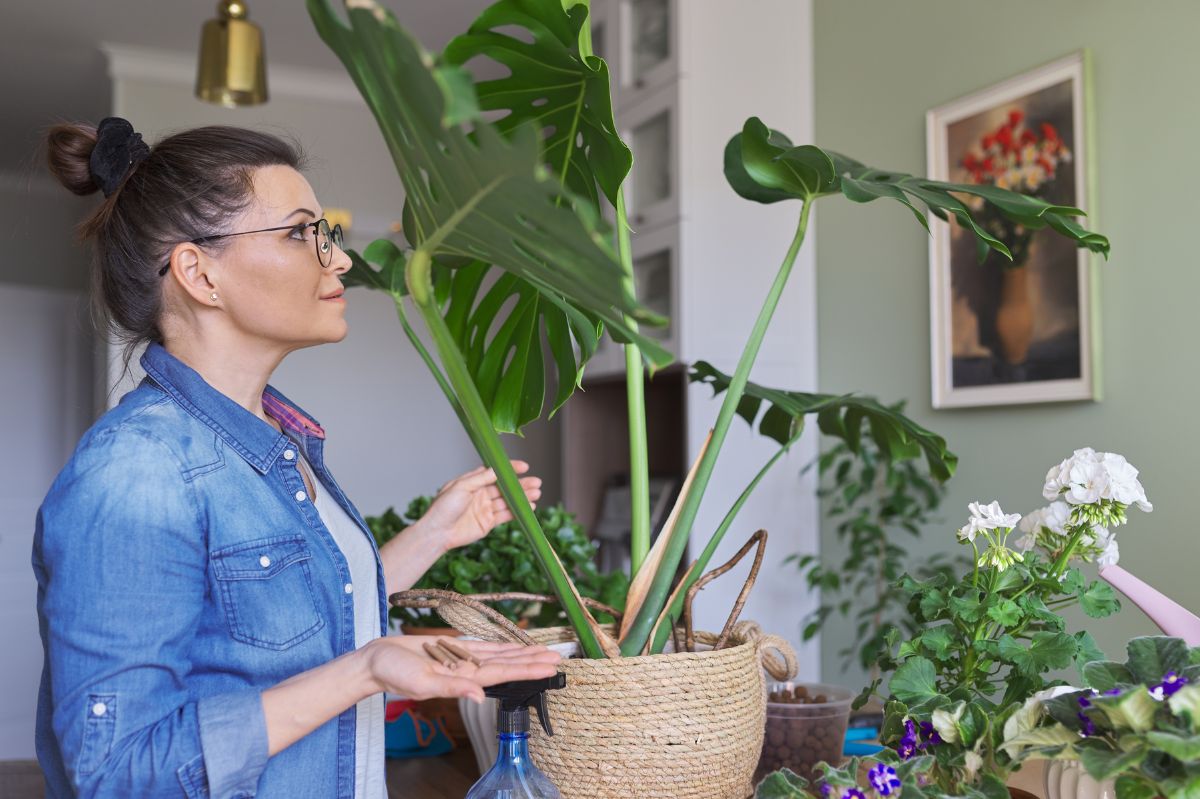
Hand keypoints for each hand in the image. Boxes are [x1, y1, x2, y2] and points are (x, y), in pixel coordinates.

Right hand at [364, 636, 561, 702]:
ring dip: (522, 654)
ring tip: (544, 651)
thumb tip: (478, 696)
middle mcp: (467, 671)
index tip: (550, 667)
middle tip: (558, 659)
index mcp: (463, 680)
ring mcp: (461, 660)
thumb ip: (451, 689)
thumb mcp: (421, 683)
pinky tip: (515, 645)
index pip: (503, 675)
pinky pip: (483, 647)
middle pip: (507, 665)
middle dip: (533, 663)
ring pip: (499, 656)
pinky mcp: (453, 649)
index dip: (528, 670)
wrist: (375, 660)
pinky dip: (501, 646)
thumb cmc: (393, 674)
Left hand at [421, 461, 541, 551]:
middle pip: (505, 487)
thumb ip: (481, 478)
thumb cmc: (443, 507)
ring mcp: (485, 508)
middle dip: (521, 485)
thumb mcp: (461, 487)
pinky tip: (529, 507)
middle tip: (537, 482)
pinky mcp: (488, 522)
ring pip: (508, 501)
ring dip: (523, 497)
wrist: (437, 532)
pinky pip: (506, 515)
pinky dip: (518, 511)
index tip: (524, 467)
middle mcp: (481, 493)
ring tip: (537, 493)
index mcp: (473, 482)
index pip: (495, 472)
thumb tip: (497, 470)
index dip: (510, 469)